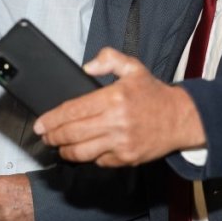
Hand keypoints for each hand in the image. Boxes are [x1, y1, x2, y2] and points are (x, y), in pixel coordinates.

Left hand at [33, 47, 205, 166]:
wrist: (181, 118)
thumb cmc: (154, 94)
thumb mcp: (133, 67)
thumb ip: (109, 59)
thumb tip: (86, 66)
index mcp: (114, 98)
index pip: (73, 111)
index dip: (52, 119)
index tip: (40, 124)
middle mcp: (116, 122)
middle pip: (72, 134)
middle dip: (53, 136)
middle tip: (45, 136)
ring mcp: (121, 143)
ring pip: (82, 152)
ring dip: (65, 150)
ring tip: (59, 146)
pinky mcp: (127, 159)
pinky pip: (99, 161)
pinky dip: (88, 157)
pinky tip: (84, 150)